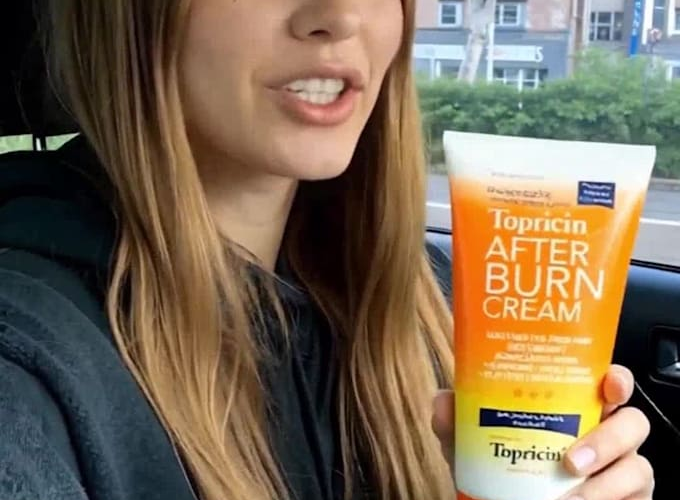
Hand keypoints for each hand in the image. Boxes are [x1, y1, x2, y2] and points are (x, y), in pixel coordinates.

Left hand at [432, 365, 653, 499]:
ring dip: (606, 482)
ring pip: (638, 465)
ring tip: (571, 494)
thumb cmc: (498, 467)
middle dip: (610, 437)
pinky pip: (637, 497)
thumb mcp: (470, 442)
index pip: (607, 383)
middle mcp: (604, 432)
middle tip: (571, 460)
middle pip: (633, 421)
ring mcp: (620, 468)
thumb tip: (443, 401)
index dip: (616, 379)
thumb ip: (455, 419)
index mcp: (574, 406)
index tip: (607, 382)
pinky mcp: (629, 498)